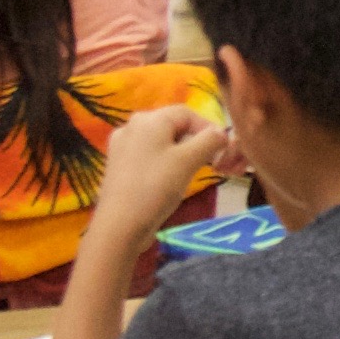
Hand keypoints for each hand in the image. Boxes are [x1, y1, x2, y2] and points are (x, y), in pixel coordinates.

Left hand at [91, 100, 234, 230]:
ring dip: (180, 154)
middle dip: (194, 142)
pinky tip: (166, 182)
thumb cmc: (156, 187)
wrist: (120, 225)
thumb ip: (209, 141)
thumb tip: (221, 132)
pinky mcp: (117, 166)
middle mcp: (131, 125)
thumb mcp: (188, 161)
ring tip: (190, 174)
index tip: (222, 150)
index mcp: (149, 119)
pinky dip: (163, 163)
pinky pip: (147, 156)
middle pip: (172, 126)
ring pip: (160, 142)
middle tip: (209, 163)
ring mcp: (121, 146)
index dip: (208, 128)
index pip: (187, 113)